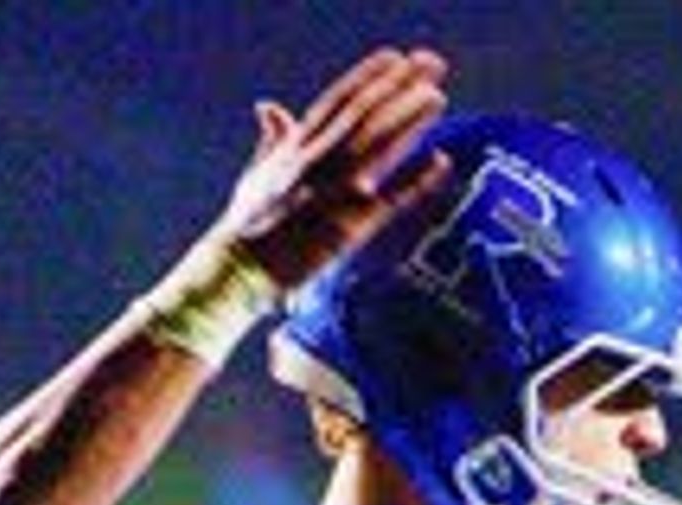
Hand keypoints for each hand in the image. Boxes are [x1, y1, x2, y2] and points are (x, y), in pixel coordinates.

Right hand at [204, 48, 452, 296]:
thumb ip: (271, 140)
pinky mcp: (350, 228)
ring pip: (380, 147)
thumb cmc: (246, 226)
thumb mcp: (255, 175)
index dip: (367, 77)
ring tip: (438, 97)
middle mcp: (317, 162)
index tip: (394, 57)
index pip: (336, 101)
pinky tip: (441, 162)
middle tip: (431, 65)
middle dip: (399, 87)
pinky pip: (391, 200)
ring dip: (411, 121)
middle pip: (366, 115)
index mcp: (294, 147)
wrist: (240, 271)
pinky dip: (417, 181)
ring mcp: (335, 193)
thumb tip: (268, 106)